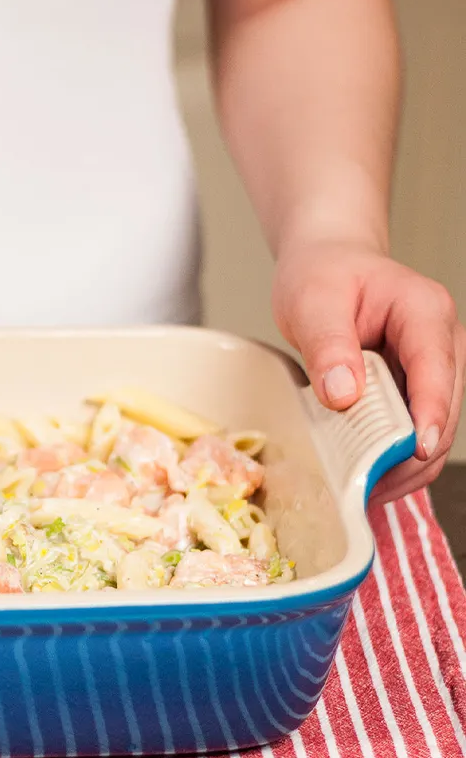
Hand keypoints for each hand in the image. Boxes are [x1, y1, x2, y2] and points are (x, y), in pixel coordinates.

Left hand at [273, 242, 464, 503]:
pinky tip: (367, 477)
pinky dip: (393, 457)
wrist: (327, 265)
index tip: (415, 448)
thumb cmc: (323, 275)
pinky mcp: (414, 390)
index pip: (436, 368)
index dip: (430, 412)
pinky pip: (413, 431)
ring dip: (404, 464)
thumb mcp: (313, 302)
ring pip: (434, 429)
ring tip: (364, 491)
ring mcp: (431, 370)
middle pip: (444, 408)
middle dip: (413, 453)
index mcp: (423, 312)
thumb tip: (344, 394)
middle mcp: (439, 343)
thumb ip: (328, 345)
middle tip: (371, 487)